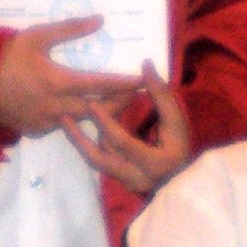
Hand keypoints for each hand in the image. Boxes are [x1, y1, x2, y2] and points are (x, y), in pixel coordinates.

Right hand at [0, 17, 141, 139]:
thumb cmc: (6, 56)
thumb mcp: (37, 36)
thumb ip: (70, 29)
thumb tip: (99, 19)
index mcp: (59, 82)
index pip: (101, 84)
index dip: (124, 83)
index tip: (143, 81)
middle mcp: (57, 106)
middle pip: (99, 110)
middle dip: (119, 102)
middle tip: (134, 94)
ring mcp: (46, 122)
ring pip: (82, 121)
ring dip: (99, 113)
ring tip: (112, 102)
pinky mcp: (36, 130)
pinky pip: (62, 126)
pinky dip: (74, 118)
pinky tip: (77, 110)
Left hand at [61, 62, 194, 196]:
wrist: (182, 178)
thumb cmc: (181, 145)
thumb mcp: (175, 119)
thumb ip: (160, 94)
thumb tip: (146, 64)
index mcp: (154, 163)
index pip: (124, 142)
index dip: (107, 123)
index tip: (91, 105)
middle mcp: (136, 178)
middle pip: (100, 157)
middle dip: (80, 137)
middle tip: (64, 117)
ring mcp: (125, 183)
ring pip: (96, 160)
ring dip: (82, 140)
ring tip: (65, 121)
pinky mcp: (118, 181)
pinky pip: (99, 162)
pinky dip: (90, 145)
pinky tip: (76, 131)